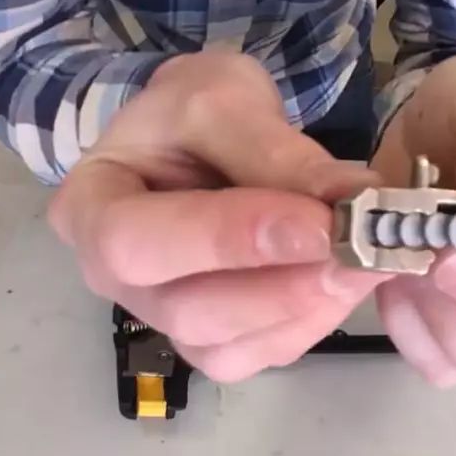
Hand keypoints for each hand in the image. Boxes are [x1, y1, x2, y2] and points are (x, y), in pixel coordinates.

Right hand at [48, 53, 391, 381]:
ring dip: (306, 308)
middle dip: (281, 284)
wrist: (194, 135)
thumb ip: (277, 151)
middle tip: (361, 248)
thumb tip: (354, 199)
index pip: (137, 243)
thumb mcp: (224, 100)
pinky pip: (257, 356)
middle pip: (185, 309)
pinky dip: (311, 323)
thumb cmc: (190, 110)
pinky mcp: (208, 341)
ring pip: (226, 347)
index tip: (318, 224)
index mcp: (89, 207)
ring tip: (366, 258)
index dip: (226, 241)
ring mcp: (158, 318)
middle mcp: (110, 279)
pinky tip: (344, 280)